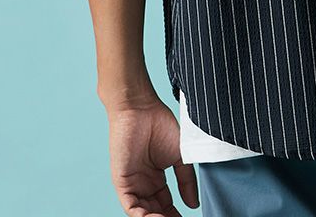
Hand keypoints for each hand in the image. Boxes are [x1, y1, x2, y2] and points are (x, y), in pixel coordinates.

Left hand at [106, 95, 198, 216]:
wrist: (141, 109)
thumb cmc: (160, 125)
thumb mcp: (180, 156)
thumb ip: (186, 180)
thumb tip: (193, 204)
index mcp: (156, 179)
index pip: (166, 206)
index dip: (176, 215)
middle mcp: (144, 185)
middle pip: (155, 213)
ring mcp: (132, 185)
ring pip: (143, 213)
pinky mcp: (122, 183)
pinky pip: (131, 207)